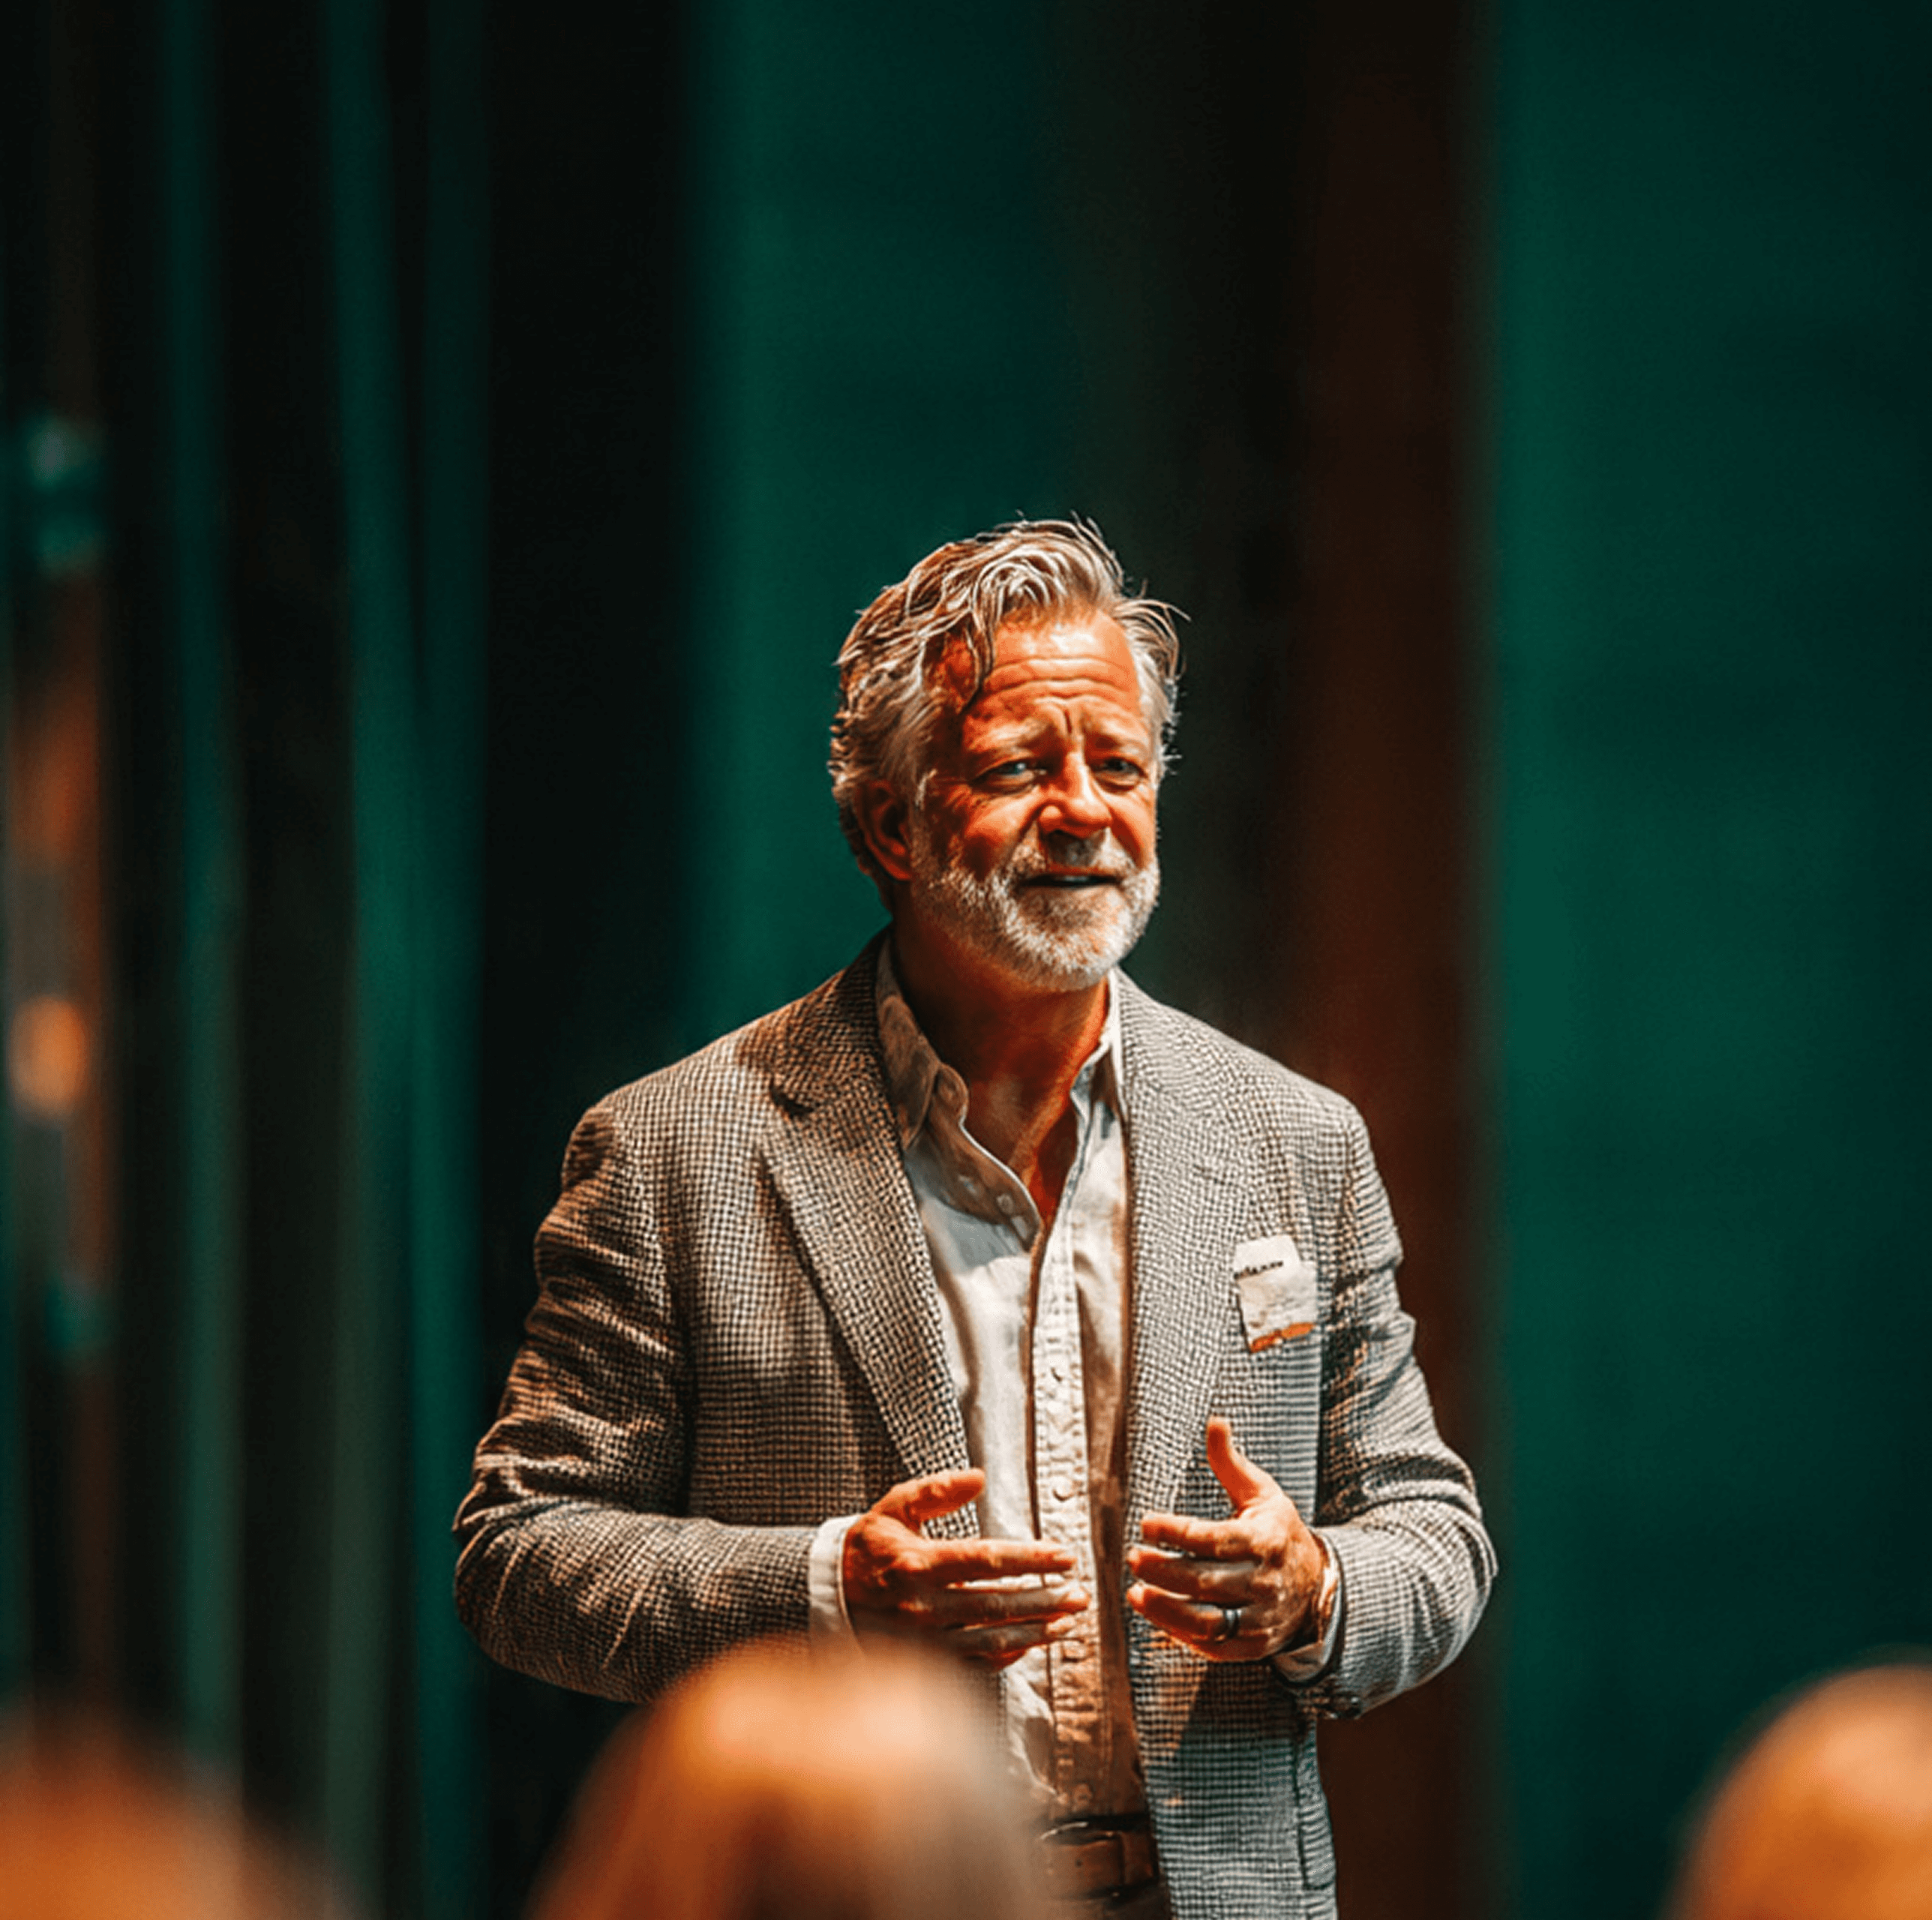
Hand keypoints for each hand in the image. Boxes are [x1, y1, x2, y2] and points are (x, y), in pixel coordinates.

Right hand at [842, 1469, 1089, 1669]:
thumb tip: (979, 1477)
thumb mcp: (896, 1506)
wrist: (829, 1594)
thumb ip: (937, 1491)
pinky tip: (1031, 1643)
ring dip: (1035, 1630)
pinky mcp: (924, 1661)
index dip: (1030, 1559)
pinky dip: (1007, 1654)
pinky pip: (974, 1662)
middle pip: (997, 1603)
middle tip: (1081, 1594)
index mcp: (918, 1563)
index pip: (986, 1560)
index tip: (1065, 1557)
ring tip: (1067, 1621)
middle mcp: (923, 1605)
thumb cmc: (869, 1546)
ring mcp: (924, 1640)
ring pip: (991, 1637)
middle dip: (1045, 1599)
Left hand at [1126, 1417, 1323, 1661]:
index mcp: (1265, 1540)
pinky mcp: (1252, 1644)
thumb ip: (1231, 1463)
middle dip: (1164, 1571)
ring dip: (1166, 1609)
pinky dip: (1182, 1635)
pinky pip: (1214, 1645)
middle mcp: (1264, 1582)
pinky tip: (1157, 1616)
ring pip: (1208, 1619)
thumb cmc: (1278, 1534)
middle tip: (1132, 1558)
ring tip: (1135, 1593)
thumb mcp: (1262, 1494)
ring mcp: (1259, 1618)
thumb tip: (1215, 1422)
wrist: (1316, 1586)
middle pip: (1206, 1581)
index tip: (1145, 1524)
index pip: (1215, 1539)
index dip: (1177, 1532)